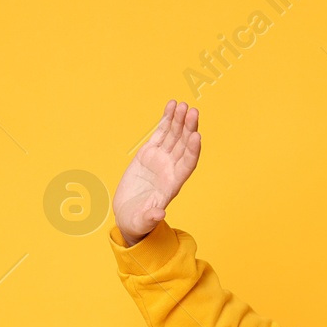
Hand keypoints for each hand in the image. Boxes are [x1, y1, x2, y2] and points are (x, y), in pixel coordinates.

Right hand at [114, 100, 201, 243]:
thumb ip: (151, 217)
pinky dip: (167, 120)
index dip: (193, 151)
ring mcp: (161, 159)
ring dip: (179, 120)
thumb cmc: (138, 221)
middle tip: (192, 111)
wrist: (129, 215)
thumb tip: (160, 214)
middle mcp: (171, 169)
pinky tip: (171, 106)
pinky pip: (161, 133)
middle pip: (184, 146)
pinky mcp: (149, 153)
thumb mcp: (143, 221)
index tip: (197, 136)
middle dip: (188, 129)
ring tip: (182, 104)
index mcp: (173, 184)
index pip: (187, 164)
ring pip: (174, 136)